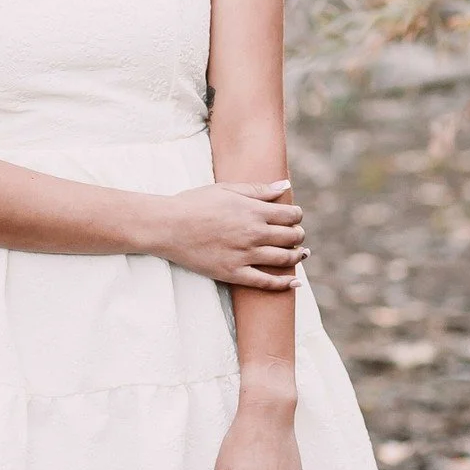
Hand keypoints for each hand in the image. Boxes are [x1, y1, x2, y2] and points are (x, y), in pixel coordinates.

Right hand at [159, 180, 306, 289]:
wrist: (168, 226)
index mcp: (253, 211)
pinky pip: (265, 282)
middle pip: (290, 237)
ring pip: (283, 259)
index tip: (295, 216)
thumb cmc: (195, 203)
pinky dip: (284, 283)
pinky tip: (295, 281)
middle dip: (299, 235)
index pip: (290, 215)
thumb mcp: (227, 188)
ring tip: (300, 254)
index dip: (297, 216)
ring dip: (297, 256)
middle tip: (297, 235)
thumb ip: (258, 189)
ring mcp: (244, 255)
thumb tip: (285, 186)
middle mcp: (253, 234)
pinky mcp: (234, 273)